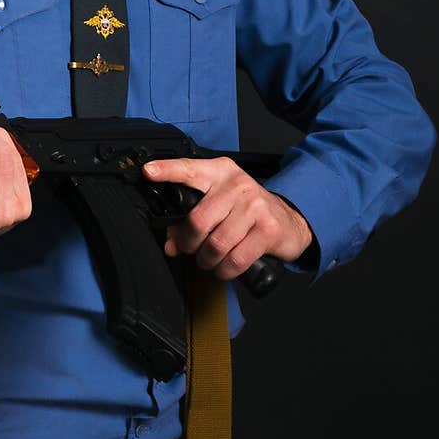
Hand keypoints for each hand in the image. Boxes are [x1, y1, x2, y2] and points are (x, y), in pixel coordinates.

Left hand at [142, 156, 312, 279]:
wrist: (290, 220)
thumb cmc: (247, 211)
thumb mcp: (220, 203)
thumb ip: (192, 217)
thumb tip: (170, 243)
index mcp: (220, 172)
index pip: (189, 169)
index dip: (167, 170)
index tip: (148, 172)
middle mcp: (237, 185)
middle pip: (198, 219)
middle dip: (187, 242)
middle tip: (188, 249)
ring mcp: (255, 206)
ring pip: (216, 243)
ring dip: (207, 260)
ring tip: (208, 260)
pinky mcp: (268, 230)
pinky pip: (235, 259)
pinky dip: (225, 270)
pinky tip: (224, 268)